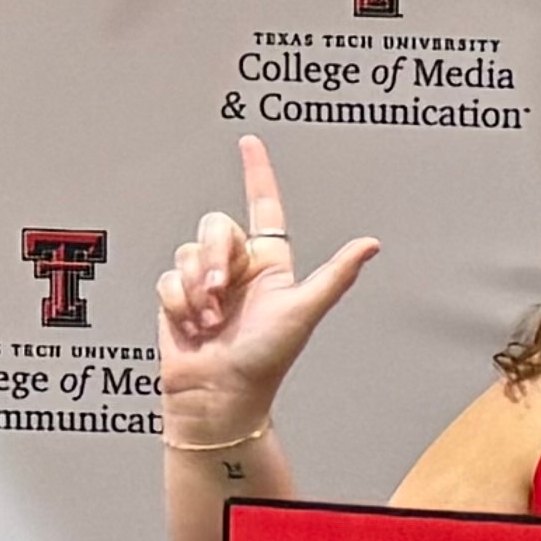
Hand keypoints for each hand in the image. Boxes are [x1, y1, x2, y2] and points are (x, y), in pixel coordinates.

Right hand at [153, 135, 378, 439]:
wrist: (219, 397)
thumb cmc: (265, 361)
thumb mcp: (303, 311)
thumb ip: (336, 275)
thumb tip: (372, 244)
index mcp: (270, 264)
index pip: (264, 207)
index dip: (257, 173)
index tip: (249, 143)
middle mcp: (237, 268)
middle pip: (216, 226)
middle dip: (215, 256)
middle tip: (220, 293)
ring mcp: (205, 283)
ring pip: (189, 252)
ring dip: (196, 287)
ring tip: (211, 320)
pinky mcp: (177, 298)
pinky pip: (168, 277)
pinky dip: (178, 302)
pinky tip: (193, 326)